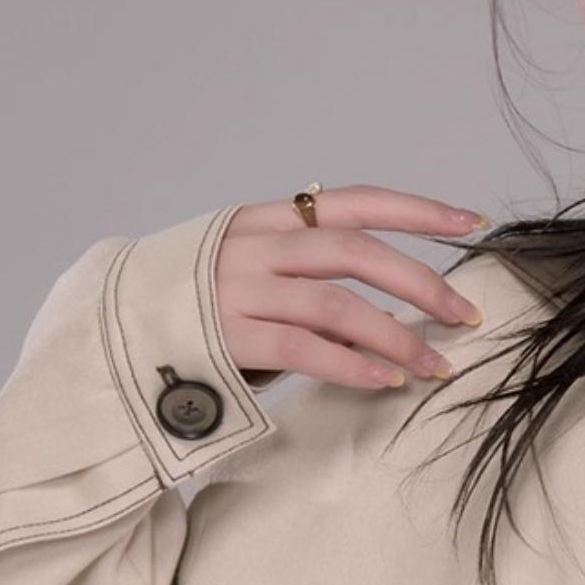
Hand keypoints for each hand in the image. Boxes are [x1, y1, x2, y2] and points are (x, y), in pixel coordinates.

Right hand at [214, 184, 489, 388]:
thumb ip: (312, 280)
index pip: (357, 202)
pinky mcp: (228, 336)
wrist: (113, 332)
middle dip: (423, 283)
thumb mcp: (253, 271)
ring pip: (339, 305)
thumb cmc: (198, 305)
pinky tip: (386, 382)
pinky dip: (354, 367)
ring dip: (398, 337)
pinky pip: (306, 349)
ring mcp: (239, 288)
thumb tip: (386, 314)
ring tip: (434, 366)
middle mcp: (257, 245)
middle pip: (358, 252)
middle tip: (466, 316)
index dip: (418, 211)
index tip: (471, 223)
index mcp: (268, 218)